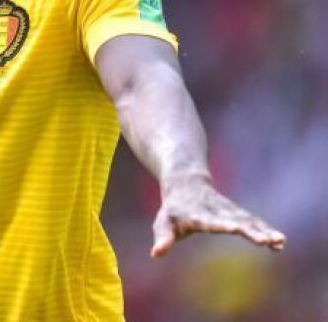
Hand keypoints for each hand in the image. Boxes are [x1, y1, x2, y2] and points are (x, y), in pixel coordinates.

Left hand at [151, 174, 285, 257]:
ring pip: (249, 220)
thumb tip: (155, 253)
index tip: (235, 229)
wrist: (185, 182)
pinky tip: (279, 243)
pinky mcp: (237, 212)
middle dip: (251, 230)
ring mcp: (229, 210)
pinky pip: (253, 221)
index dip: (222, 224)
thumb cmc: (173, 208)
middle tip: (267, 241)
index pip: (211, 221)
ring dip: (264, 231)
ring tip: (279, 242)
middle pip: (236, 220)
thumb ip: (162, 237)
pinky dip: (265, 230)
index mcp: (198, 215)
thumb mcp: (163, 221)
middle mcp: (217, 211)